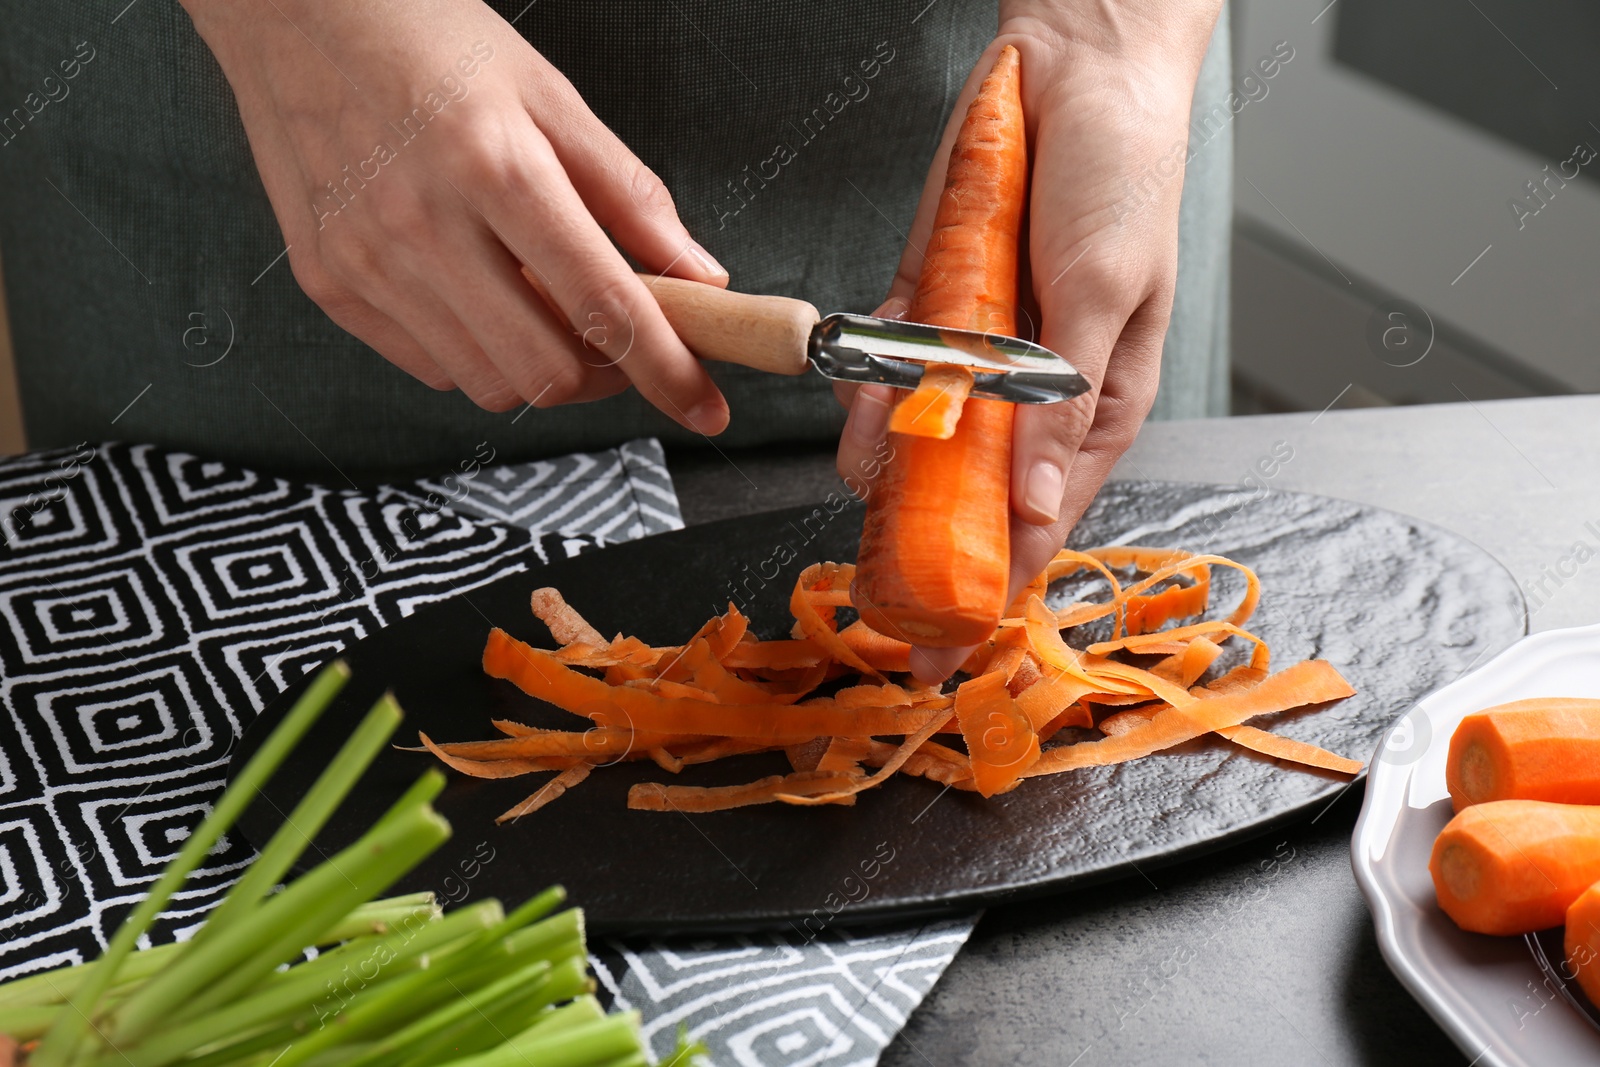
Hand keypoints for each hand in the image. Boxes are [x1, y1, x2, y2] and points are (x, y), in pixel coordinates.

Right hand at [182, 0, 730, 431]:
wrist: (293, 10)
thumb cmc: (430, 39)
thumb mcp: (550, 94)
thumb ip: (630, 195)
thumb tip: (700, 277)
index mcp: (496, 167)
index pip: (605, 305)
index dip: (669, 371)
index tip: (709, 407)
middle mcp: (424, 226)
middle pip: (548, 371)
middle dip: (608, 374)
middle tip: (625, 336)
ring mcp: (367, 264)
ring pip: (490, 383)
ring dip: (544, 368)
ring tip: (551, 307)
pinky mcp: (330, 285)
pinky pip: (431, 367)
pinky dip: (478, 354)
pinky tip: (484, 298)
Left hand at [835, 1, 1223, 679]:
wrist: (1073, 67)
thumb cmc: (1123, 176)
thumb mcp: (1104, 294)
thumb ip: (1063, 402)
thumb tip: (1031, 507)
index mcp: (1095, 405)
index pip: (1040, 519)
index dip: (997, 584)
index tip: (950, 646)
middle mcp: (1029, 393)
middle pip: (970, 495)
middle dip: (927, 547)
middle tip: (879, 601)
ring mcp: (973, 352)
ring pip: (918, 439)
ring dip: (888, 465)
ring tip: (863, 480)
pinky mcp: (925, 305)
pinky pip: (887, 365)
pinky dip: (869, 390)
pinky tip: (859, 407)